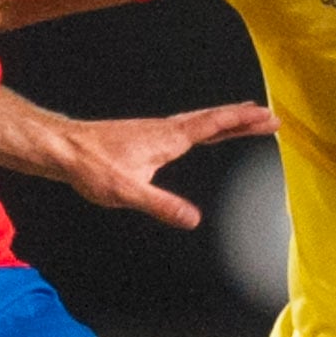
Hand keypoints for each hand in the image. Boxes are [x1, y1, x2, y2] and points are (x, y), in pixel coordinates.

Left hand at [41, 102, 275, 228]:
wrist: (65, 148)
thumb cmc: (92, 166)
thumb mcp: (128, 192)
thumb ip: (161, 205)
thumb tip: (194, 219)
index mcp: (168, 138)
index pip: (214, 126)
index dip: (243, 122)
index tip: (268, 118)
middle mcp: (166, 130)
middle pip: (213, 120)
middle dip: (243, 119)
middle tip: (270, 117)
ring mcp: (156, 131)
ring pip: (200, 122)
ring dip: (226, 120)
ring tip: (245, 118)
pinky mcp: (147, 135)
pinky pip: (187, 126)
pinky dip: (206, 125)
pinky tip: (201, 132)